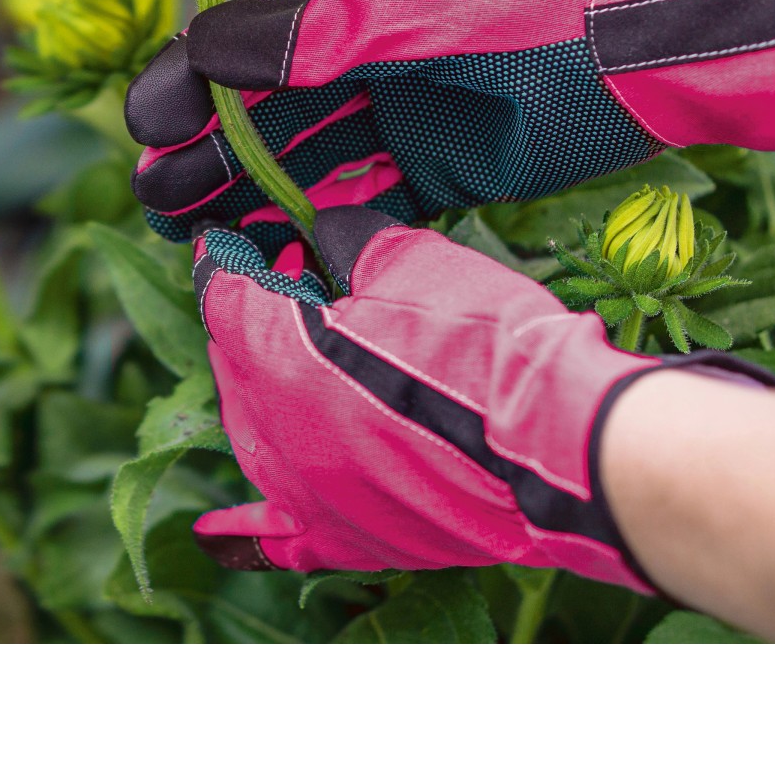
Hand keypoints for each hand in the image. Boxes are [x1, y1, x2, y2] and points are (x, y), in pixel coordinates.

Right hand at [125, 0, 774, 246]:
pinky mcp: (449, 165)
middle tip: (159, 198)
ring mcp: (410, 108)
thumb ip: (321, 28)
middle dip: (211, 147)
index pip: (252, 31)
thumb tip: (209, 41)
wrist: (663, 40)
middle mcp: (373, 45)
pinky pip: (366, 198)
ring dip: (254, 191)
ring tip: (196, 231)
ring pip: (309, 156)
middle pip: (269, 102)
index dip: (194, 79)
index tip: (147, 128)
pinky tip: (282, 251)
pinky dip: (323, 224)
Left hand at [188, 206, 774, 588]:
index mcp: (279, 355)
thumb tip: (322, 234)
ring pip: (253, 434)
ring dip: (263, 392)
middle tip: (296, 284)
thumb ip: (347, 242)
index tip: (244, 238)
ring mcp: (307, 493)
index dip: (234, 258)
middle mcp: (274, 432)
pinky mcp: (351, 538)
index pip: (224, 294)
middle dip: (255, 318)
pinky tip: (216, 538)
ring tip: (304, 361)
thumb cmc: (487, 343)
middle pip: (234, 361)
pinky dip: (243, 533)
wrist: (558, 438)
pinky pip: (276, 540)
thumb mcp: (411, 258)